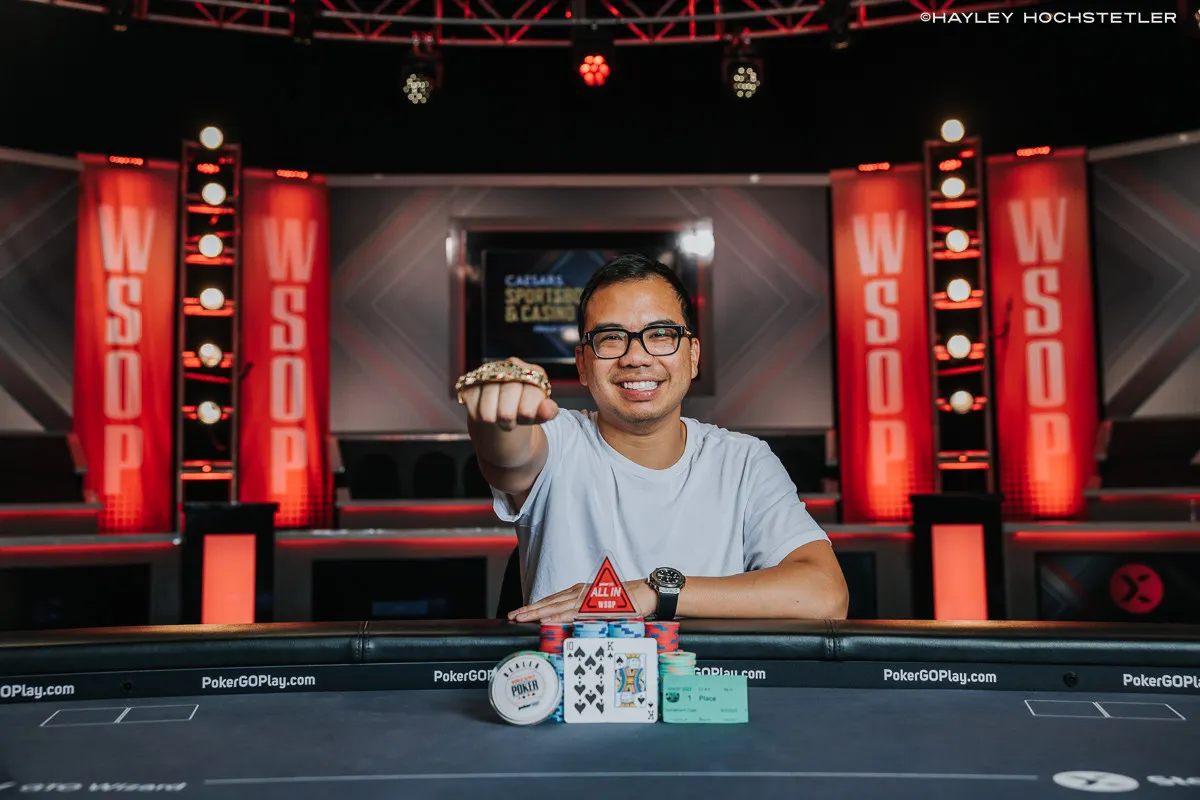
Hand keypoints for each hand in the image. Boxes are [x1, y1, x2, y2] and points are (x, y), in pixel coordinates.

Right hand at [461, 358, 557, 431]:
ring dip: (493, 421)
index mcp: (534, 372)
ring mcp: (490, 372)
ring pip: (487, 412)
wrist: (503, 403)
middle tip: (511, 422)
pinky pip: (472, 407)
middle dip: (509, 420)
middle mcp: (511, 366)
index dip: (526, 414)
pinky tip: (487, 412)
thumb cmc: (525, 407)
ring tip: (499, 419)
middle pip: (506, 407)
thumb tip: (548, 410)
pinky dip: (479, 416)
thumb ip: (546, 412)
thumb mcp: (539, 412)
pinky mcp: (471, 381)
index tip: (526, 418)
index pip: (529, 399)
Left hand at [508, 579, 657, 622]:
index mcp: (578, 594)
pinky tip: (545, 619)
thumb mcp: (599, 606)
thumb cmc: (623, 602)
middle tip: (511, 616)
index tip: (519, 613)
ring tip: (521, 617)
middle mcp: (579, 594)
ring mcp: (585, 599)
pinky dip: (556, 615)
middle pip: (549, 603)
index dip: (534, 607)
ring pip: (556, 606)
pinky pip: (571, 613)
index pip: (551, 601)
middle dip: (529, 610)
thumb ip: (584, 612)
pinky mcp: (594, 606)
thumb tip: (570, 622)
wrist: (644, 595)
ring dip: (537, 612)